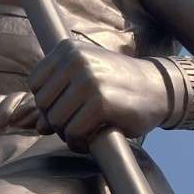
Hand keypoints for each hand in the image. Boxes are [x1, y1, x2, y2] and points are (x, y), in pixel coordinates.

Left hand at [29, 39, 169, 148]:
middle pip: (43, 104)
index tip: (66, 109)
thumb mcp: (85, 80)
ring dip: (67, 135)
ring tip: (84, 133)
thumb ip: (58, 98)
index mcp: (68, 49)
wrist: (158, 89)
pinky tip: (90, 141)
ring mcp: (89, 80)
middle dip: (56, 121)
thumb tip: (37, 127)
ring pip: (56, 120)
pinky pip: (74, 132)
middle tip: (76, 125)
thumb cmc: (118, 87)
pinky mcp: (101, 102)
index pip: (35, 83)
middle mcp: (76, 60)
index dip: (46, 103)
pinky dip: (79, 144)